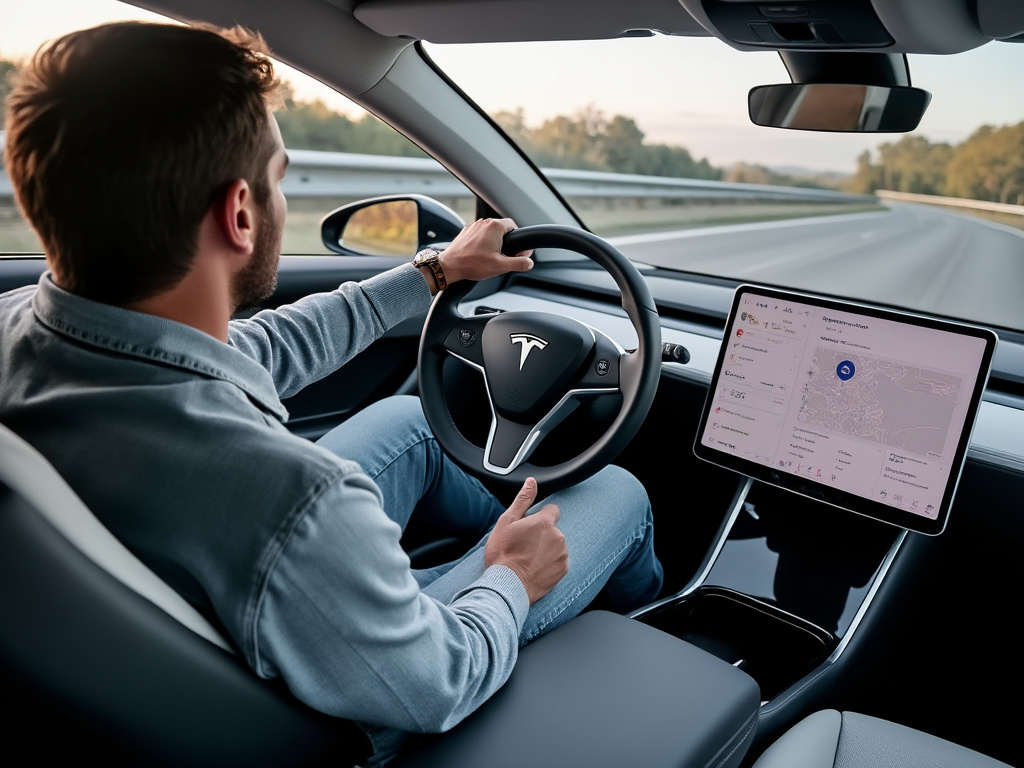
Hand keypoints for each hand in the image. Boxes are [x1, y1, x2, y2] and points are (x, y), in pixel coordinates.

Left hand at [437, 217, 533, 285]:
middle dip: (506, 243)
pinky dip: (483, 244)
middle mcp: (484, 223)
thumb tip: (529, 263)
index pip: (514, 226)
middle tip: (504, 257)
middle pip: (503, 229)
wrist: (449, 266)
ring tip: (491, 258)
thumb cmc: (472, 264)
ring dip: (494, 243)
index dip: (518, 240)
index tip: (517, 251)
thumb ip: (519, 263)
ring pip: (491, 233)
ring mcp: (473, 227)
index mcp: (494, 226)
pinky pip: (480, 236)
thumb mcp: (500, 266)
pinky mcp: (466, 232)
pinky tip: (481, 256)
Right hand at [484, 477, 567, 603]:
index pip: (552, 510)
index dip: (540, 517)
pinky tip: (534, 568)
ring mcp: (562, 555)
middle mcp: (558, 537)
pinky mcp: (563, 571)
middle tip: (524, 545)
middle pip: (553, 530)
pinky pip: (558, 562)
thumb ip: (523, 499)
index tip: (530, 526)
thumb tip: (532, 482)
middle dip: (542, 534)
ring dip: (546, 549)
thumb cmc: (503, 553)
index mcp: (544, 522)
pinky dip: (549, 564)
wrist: (506, 585)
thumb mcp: (507, 522)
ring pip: (556, 546)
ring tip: (527, 558)